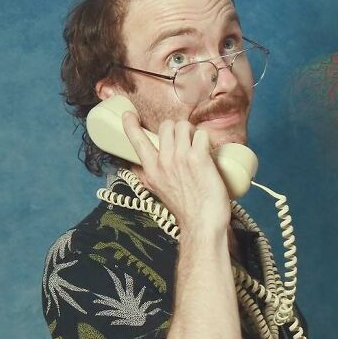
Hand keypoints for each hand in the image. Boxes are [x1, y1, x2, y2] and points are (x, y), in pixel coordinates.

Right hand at [122, 112, 230, 235]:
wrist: (202, 224)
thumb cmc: (186, 209)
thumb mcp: (159, 191)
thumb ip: (150, 176)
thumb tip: (140, 164)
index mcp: (150, 170)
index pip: (136, 140)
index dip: (131, 125)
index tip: (128, 114)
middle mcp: (163, 161)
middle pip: (167, 126)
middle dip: (178, 129)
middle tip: (188, 141)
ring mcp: (180, 158)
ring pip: (184, 126)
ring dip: (194, 133)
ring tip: (199, 146)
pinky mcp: (199, 158)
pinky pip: (202, 134)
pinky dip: (208, 140)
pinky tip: (210, 152)